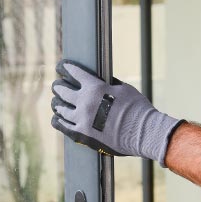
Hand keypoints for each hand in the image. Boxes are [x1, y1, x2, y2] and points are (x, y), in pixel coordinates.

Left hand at [50, 59, 183, 165]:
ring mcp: (81, 120)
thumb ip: (108, 84)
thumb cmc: (138, 109)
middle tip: (57, 85)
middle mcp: (84, 102)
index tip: (61, 66)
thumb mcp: (123, 88)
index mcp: (95, 88)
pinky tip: (57, 118)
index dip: (65, 67)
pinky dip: (58, 120)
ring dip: (57, 103)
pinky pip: (63, 126)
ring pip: (60, 109)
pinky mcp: (82, 135)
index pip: (74, 73)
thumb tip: (101, 80)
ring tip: (56, 102)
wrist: (144, 133)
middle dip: (58, 86)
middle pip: (62, 91)